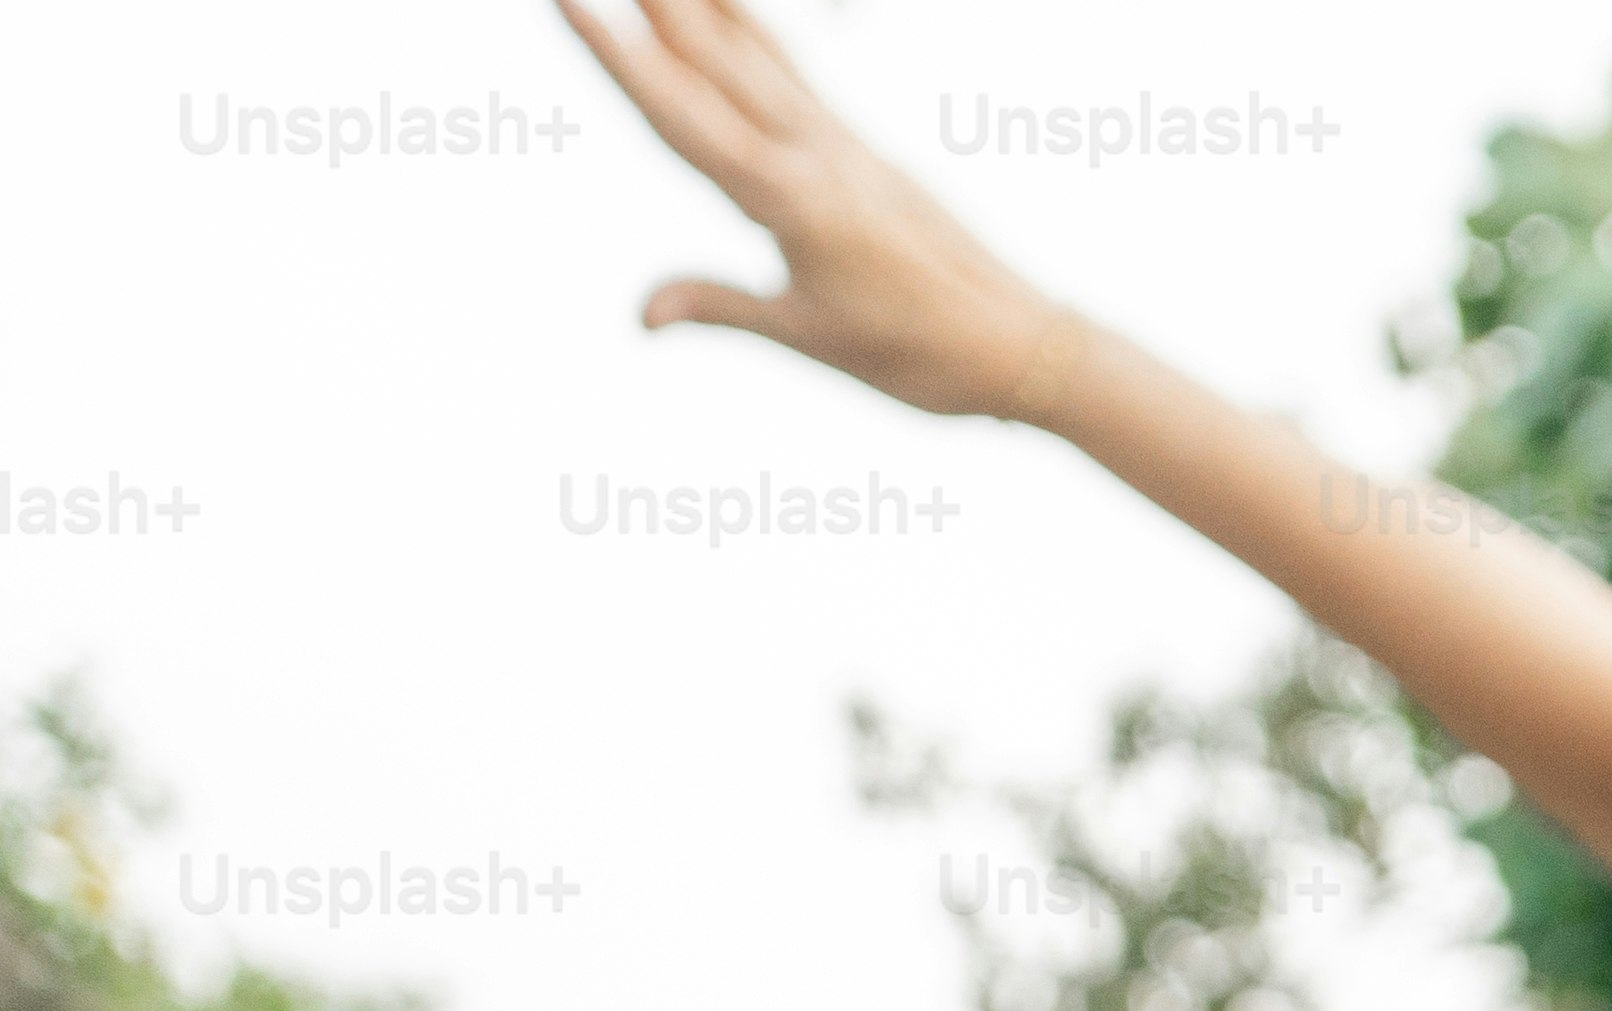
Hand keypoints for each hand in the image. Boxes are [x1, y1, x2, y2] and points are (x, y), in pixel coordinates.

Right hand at [562, 0, 1087, 421]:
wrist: (1025, 345)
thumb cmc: (922, 357)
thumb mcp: (812, 338)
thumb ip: (720, 308)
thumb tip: (640, 313)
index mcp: (791, 200)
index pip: (680, 115)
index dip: (617, 57)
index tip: (568, 0)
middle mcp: (814, 153)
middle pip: (713, 58)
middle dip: (653, 6)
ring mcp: (843, 144)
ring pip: (755, 52)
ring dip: (701, 4)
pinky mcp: (863, 148)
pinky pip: (795, 74)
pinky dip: (755, 31)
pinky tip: (729, 8)